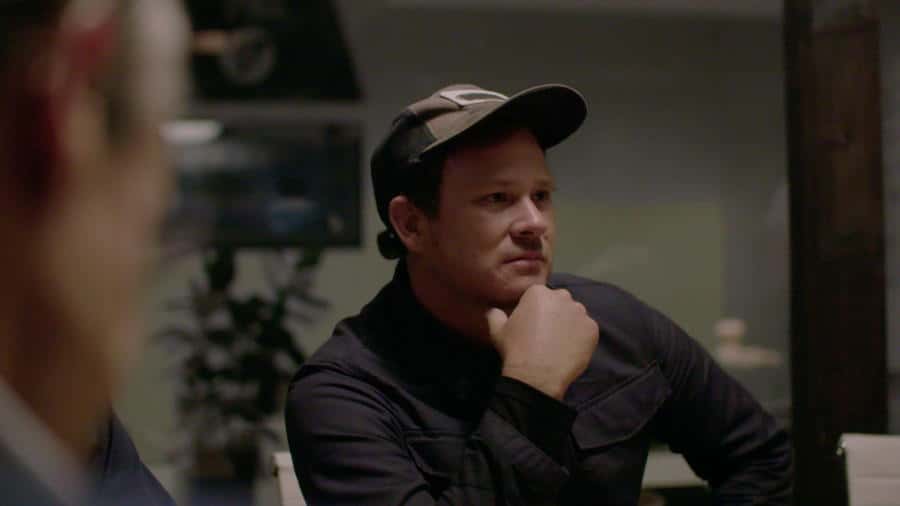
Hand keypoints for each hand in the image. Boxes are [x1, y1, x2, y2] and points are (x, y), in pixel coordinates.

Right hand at [486, 285, 598, 399]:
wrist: (537, 375)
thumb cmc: (515, 349)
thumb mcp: (497, 330)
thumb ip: (495, 314)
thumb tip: (494, 311)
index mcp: (538, 292)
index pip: (539, 295)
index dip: (535, 310)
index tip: (532, 324)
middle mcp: (562, 297)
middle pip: (559, 301)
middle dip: (554, 312)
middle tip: (546, 332)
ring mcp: (580, 312)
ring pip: (575, 314)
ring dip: (569, 323)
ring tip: (560, 342)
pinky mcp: (592, 329)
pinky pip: (587, 329)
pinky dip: (581, 337)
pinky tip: (570, 349)